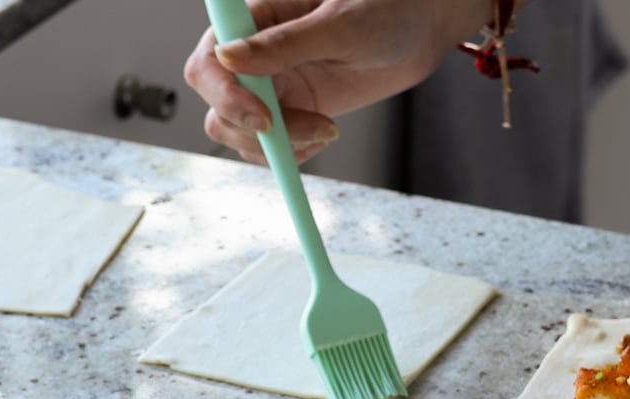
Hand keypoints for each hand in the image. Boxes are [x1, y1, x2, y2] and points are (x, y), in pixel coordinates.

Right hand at [184, 0, 494, 164]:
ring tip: (326, 130)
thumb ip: (285, 43)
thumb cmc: (387, 7)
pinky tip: (326, 134)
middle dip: (252, 128)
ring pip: (236, 131)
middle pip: (216, 104)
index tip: (264, 118)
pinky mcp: (289, 110)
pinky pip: (268, 146)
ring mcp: (270, 85)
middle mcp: (254, 54)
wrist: (421, 28)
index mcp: (255, 19)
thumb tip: (229, 58)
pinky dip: (292, 152)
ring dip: (276, 145)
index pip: (208, 61)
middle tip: (309, 130)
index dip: (223, 95)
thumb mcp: (340, 24)